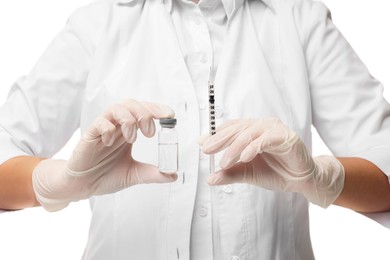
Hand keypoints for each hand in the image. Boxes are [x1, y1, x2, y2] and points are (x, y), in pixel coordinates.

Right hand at [32, 99, 176, 210]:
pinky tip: (110, 142)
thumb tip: (172, 175)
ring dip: (128, 120)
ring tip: (132, 138)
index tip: (170, 116)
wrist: (82, 186)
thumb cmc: (105, 175)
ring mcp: (103, 129)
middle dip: (145, 113)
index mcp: (128, 132)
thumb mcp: (134, 174)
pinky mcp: (89, 136)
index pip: (144, 111)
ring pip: (116, 108)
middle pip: (131, 104)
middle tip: (150, 133)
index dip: (157, 109)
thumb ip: (153, 174)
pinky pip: (99, 122)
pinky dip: (108, 128)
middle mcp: (117, 127)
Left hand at [199, 118, 344, 207]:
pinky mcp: (285, 137)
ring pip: (249, 133)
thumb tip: (210, 179)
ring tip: (225, 162)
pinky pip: (266, 139)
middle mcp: (261, 126)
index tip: (202, 144)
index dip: (215, 135)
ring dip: (235, 148)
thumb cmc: (274, 171)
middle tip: (207, 150)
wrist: (299, 180)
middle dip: (220, 140)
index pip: (230, 128)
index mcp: (252, 130)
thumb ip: (229, 174)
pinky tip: (244, 157)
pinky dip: (253, 147)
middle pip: (236, 129)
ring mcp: (273, 129)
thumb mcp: (247, 173)